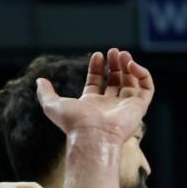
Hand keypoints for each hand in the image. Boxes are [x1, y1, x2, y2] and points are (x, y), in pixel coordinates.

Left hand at [35, 48, 153, 145]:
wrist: (94, 136)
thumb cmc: (74, 123)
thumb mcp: (52, 105)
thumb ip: (45, 93)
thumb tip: (39, 81)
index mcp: (93, 104)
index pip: (98, 81)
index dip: (98, 67)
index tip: (97, 54)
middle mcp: (111, 104)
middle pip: (116, 80)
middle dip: (116, 64)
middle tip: (114, 51)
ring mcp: (126, 105)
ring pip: (132, 81)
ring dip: (129, 66)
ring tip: (123, 54)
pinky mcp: (140, 106)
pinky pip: (147, 87)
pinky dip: (142, 74)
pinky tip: (132, 65)